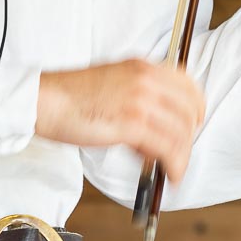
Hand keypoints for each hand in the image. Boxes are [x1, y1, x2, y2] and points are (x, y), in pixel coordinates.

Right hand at [35, 60, 204, 184]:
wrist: (45, 100)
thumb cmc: (71, 97)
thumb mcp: (114, 82)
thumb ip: (140, 95)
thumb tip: (158, 125)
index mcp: (143, 66)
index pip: (188, 84)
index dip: (195, 108)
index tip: (192, 125)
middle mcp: (146, 78)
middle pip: (189, 110)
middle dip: (188, 136)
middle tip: (179, 153)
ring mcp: (141, 99)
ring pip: (180, 132)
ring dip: (181, 156)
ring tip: (172, 170)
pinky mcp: (132, 122)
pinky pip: (167, 147)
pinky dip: (173, 165)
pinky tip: (168, 174)